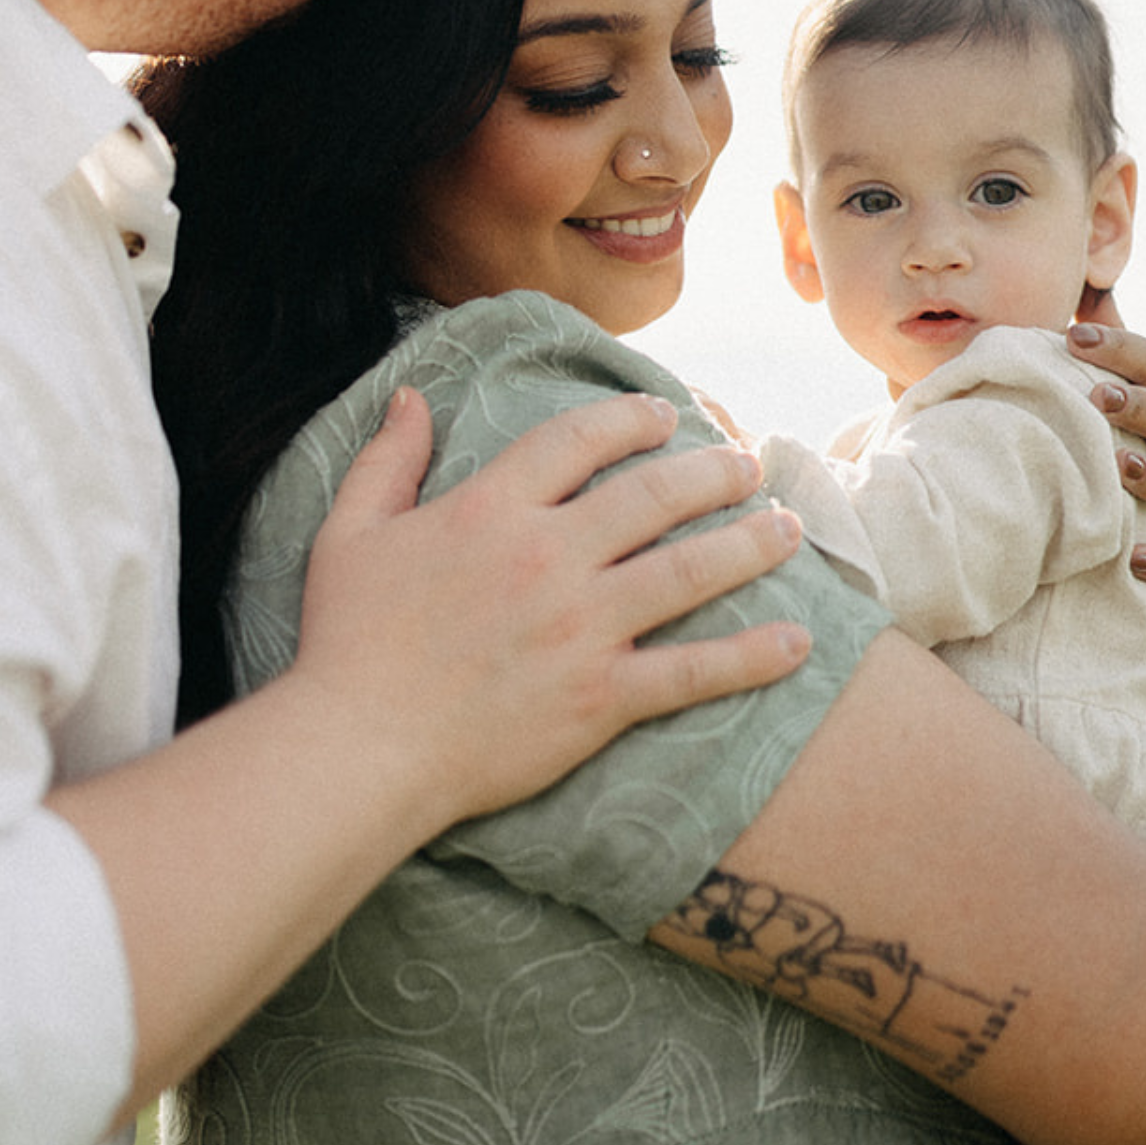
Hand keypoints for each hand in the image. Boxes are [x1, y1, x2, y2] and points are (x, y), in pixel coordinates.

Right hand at [293, 387, 810, 825]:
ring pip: (689, 569)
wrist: (359, 748)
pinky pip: (693, 671)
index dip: (632, 420)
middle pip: (654, 495)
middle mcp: (549, 557)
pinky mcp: (602, 697)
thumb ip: (386, 459)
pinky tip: (799, 641)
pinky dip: (752, 656)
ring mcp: (582, 628)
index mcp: (491, 509)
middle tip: (748, 463)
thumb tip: (413, 395)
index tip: (666, 416)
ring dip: (750, 544)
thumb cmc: (346, 644)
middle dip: (713, 471)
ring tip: (789, 528)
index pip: (580, 440)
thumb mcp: (349, 533)